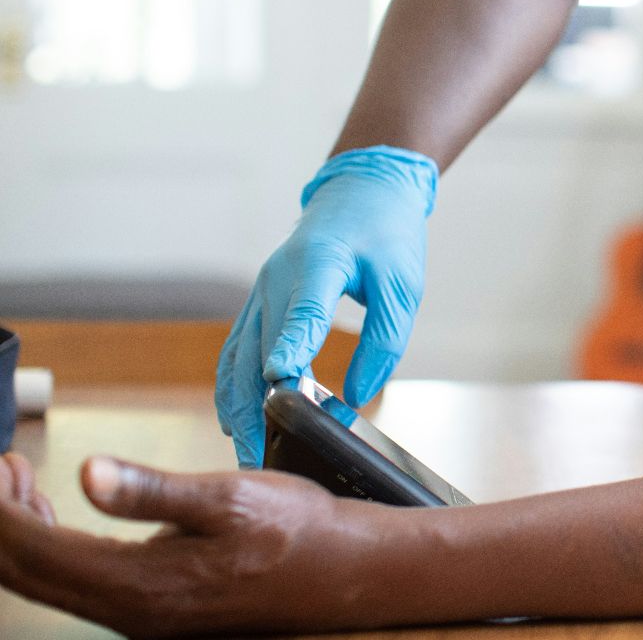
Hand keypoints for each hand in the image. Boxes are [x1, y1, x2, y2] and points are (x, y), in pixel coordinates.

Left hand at [0, 453, 376, 637]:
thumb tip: (88, 473)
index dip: (1, 509)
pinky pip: (78, 583)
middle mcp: (130, 612)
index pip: (34, 551)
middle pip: (27, 574)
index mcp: (141, 585)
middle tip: (3, 469)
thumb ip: (152, 489)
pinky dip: (53, 546)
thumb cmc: (297, 531)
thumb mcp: (229, 496)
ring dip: (23, 533)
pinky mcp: (152, 608)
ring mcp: (139, 616)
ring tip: (20, 485)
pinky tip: (63, 514)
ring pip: (49, 582)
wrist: (345, 571)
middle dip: (2, 520)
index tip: (0, 465)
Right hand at [217, 146, 437, 466]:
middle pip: (257, 349)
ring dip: (237, 406)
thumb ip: (384, 339)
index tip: (282, 382)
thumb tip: (358, 395)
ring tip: (245, 452)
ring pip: (236, 357)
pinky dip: (234, 387)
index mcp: (319, 265)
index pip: (304, 313)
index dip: (292, 347)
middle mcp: (277, 280)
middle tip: (259, 458)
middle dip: (255, 406)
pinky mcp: (258, 302)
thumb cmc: (387, 234)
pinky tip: (238, 420)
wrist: (361, 190)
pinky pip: (236, 350)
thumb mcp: (403, 285)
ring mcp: (260, 291)